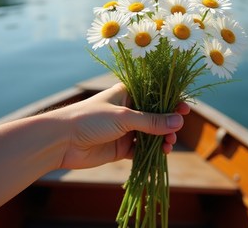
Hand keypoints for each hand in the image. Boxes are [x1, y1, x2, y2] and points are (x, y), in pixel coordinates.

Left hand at [58, 83, 189, 168]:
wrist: (63, 141)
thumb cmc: (91, 118)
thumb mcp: (124, 117)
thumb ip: (152, 121)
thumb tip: (179, 121)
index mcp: (129, 93)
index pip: (155, 95)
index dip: (171, 101)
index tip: (185, 108)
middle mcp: (129, 110)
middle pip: (156, 116)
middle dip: (169, 123)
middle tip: (177, 130)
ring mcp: (126, 129)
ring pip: (151, 133)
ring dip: (162, 138)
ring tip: (169, 144)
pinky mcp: (122, 147)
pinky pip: (142, 149)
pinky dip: (152, 151)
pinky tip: (161, 153)